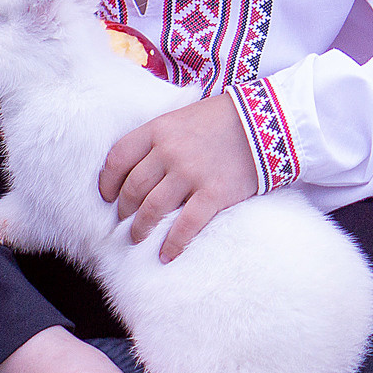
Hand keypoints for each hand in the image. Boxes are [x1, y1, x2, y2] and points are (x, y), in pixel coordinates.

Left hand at [98, 94, 258, 260]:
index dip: (107, 182)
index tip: (107, 196)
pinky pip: (185, 226)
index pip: (118, 159)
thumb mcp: (183, 117)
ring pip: (152, 210)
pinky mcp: (213, 193)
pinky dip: (173, 244)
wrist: (265, 121)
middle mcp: (169, 152)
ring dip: (140, 229)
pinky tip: (166, 255)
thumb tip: (137, 168)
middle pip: (133, 189)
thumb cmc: (222, 118)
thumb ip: (159, 137)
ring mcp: (191, 174)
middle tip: (123, 221)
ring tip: (137, 238)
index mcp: (158, 130)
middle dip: (124, 210)